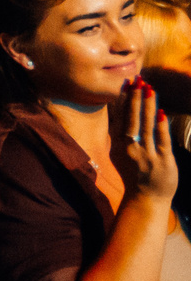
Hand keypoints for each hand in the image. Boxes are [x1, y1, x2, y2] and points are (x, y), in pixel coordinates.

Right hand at [114, 79, 177, 207]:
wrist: (145, 199)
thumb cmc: (134, 174)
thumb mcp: (120, 153)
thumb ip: (120, 133)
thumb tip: (119, 111)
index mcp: (118, 144)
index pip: (120, 117)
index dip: (124, 99)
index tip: (127, 83)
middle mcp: (130, 148)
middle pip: (131, 118)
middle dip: (135, 98)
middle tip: (138, 80)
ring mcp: (146, 155)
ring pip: (145, 126)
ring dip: (147, 106)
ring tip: (149, 89)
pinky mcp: (162, 162)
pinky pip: (161, 141)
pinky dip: (161, 127)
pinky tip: (161, 113)